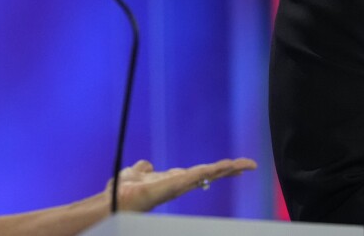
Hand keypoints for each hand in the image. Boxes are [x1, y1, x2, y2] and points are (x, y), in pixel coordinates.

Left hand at [108, 157, 256, 211]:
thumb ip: (142, 168)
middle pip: (209, 174)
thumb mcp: (134, 173)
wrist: (114, 199)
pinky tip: (225, 166)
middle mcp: (178, 185)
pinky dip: (212, 170)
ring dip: (226, 169)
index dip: (216, 169)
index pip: (199, 173)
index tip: (232, 165)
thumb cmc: (122, 191)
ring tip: (245, 164)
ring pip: (207, 175)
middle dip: (229, 170)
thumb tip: (147, 164)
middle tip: (249, 165)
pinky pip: (196, 176)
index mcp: (172, 181)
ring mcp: (178, 186)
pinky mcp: (174, 186)